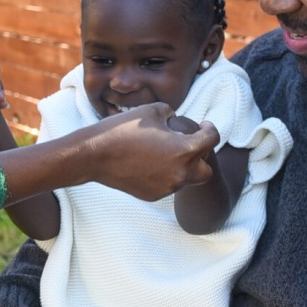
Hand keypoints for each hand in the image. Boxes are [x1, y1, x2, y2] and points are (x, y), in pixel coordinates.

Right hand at [78, 103, 218, 200]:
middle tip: (188, 144)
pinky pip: (168, 185)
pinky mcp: (153, 195)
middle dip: (201, 157)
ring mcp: (167, 187)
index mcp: (185, 150)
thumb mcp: (153, 111)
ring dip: (182, 166)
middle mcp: (181, 173)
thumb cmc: (123, 129)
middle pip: (206, 171)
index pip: (212, 139)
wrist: (95, 155)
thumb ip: (172, 114)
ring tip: (164, 151)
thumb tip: (175, 121)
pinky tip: (149, 162)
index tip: (204, 125)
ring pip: (186, 179)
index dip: (210, 128)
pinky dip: (165, 174)